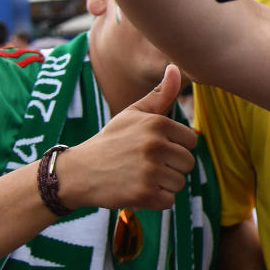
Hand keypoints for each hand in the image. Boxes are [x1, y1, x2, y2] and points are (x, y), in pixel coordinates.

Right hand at [56, 65, 196, 209]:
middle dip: (171, 167)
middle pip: (188, 163)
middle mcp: (155, 146)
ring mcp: (149, 171)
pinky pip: (169, 201)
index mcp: (158, 124)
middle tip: (145, 165)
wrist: (78, 172)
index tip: (154, 148)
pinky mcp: (143, 194)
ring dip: (163, 184)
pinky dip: (156, 200)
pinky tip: (137, 190)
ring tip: (140, 176)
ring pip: (180, 183)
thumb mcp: (134, 113)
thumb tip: (176, 67)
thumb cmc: (112, 140)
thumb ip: (161, 94)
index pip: (191, 141)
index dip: (175, 147)